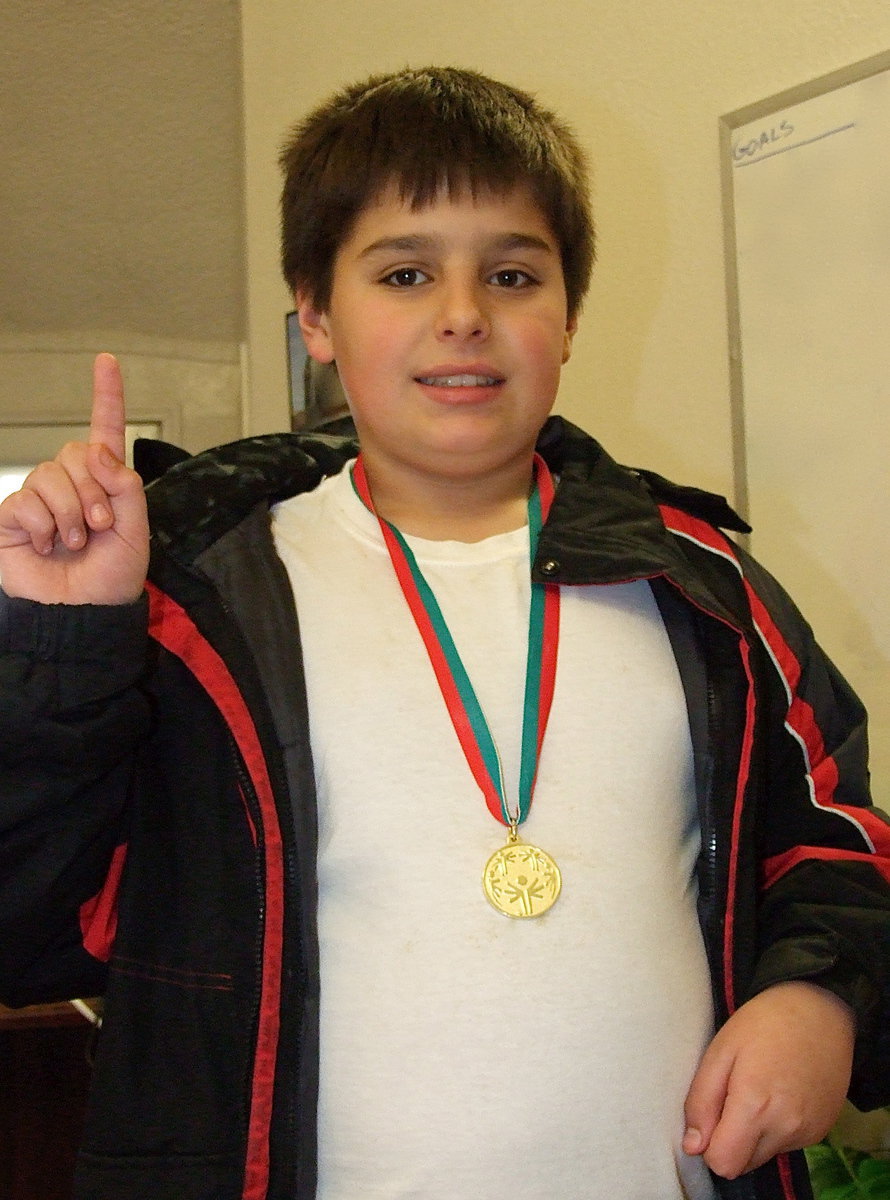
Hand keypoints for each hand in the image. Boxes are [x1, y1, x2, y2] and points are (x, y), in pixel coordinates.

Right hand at [0, 354, 149, 604]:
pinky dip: (43, 526)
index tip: (107, 361)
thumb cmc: (112, 577)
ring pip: (51, 475)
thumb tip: (98, 450)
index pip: (104, 432)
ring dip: (70, 513)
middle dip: (94, 492)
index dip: (106, 396)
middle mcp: (71, 483)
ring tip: (76, 542)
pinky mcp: (14, 516)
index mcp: (105, 483)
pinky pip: (27, 501)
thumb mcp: (137, 531)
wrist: (83, 612)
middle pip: (76, 453)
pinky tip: (46, 546)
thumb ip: (126, 486)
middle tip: (100, 528)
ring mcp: (40, 497)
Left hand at [683, 981, 854, 1177]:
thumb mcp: (720, 1051)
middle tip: (733, 1096)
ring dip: (753, 1135)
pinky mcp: (821, 1132)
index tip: (711, 1115)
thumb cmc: (762, 1023)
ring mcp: (808, 1133)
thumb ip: (701, 1101)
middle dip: (730, 1140)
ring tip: (759, 1091)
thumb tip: (693, 1147)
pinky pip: (786, 1145)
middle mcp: (786, 1128)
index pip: (724, 1164)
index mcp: (756, 1107)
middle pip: (743, 1165)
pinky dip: (776, 1129)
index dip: (709, 1145)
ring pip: (764, 1156)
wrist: (819, 1011)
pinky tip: (779, 1095)